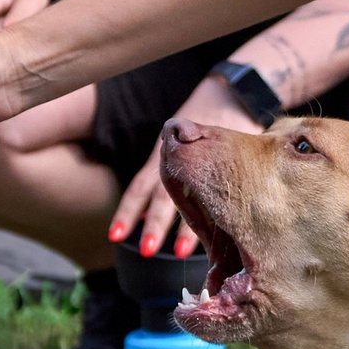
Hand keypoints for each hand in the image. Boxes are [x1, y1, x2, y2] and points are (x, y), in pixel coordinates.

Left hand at [110, 74, 261, 258]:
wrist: (234, 96)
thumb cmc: (204, 125)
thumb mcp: (181, 145)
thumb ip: (171, 176)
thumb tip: (149, 215)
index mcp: (165, 156)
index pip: (140, 186)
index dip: (127, 212)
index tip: (114, 236)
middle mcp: (180, 158)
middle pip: (163, 194)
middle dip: (154, 224)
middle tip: (145, 250)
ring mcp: (205, 159)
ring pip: (191, 195)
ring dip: (184, 227)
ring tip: (178, 252)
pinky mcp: (227, 159)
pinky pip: (219, 189)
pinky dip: (216, 212)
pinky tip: (217, 232)